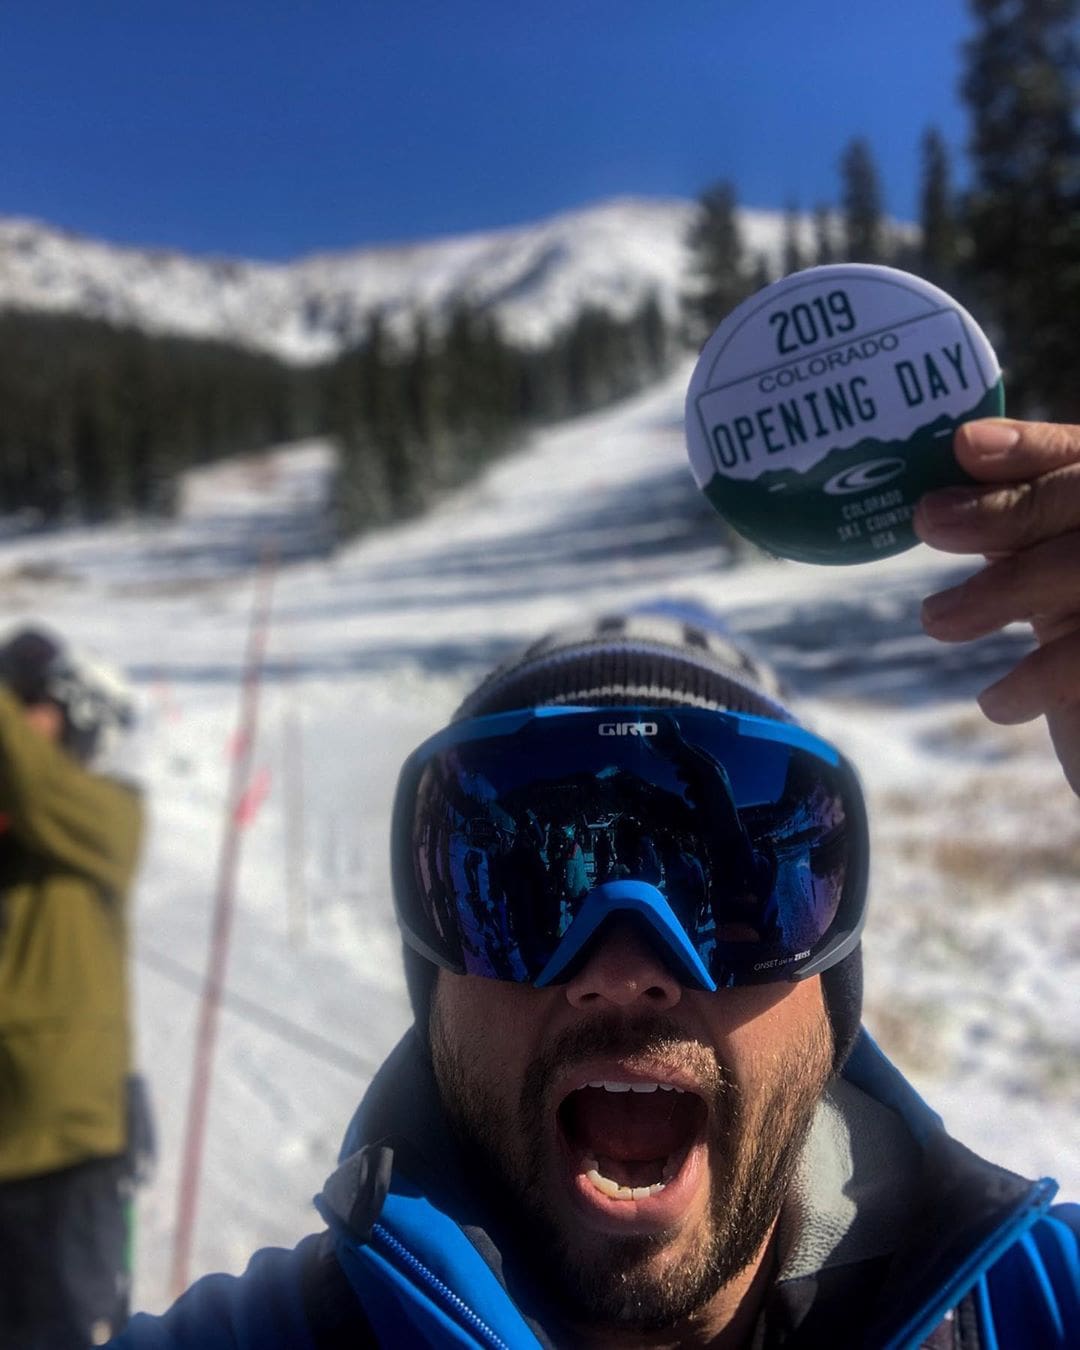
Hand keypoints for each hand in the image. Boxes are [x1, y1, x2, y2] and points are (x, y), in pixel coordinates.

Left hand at [914, 418, 1079, 796]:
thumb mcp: (1044, 582)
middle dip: (1005, 507)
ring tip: (936, 619)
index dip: (1029, 447)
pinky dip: (1037, 678)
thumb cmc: (1078, 654)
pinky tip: (994, 701)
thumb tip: (940, 496)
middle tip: (928, 521)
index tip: (964, 445)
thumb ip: (1017, 532)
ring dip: (1003, 587)